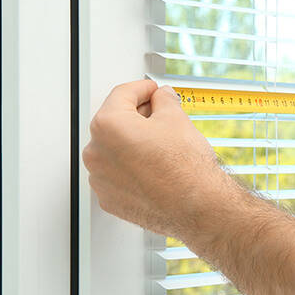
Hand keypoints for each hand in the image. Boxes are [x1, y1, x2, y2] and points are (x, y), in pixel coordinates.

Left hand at [82, 79, 232, 239]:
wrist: (198, 206)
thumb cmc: (186, 168)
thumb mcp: (177, 119)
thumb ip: (164, 101)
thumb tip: (162, 97)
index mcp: (108, 126)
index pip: (122, 95)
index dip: (142, 88)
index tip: (152, 90)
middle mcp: (96, 152)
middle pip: (115, 123)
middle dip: (138, 118)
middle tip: (161, 116)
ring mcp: (100, 179)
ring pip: (115, 151)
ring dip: (133, 144)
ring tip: (162, 148)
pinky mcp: (110, 199)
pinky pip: (117, 176)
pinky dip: (132, 169)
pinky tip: (155, 169)